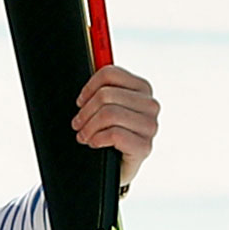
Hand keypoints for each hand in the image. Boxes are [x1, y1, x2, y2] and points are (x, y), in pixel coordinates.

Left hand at [73, 63, 158, 186]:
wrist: (115, 167)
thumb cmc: (109, 135)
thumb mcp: (105, 107)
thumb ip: (102, 87)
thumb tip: (91, 61)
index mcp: (141, 88)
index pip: (110, 73)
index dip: (88, 87)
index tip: (81, 101)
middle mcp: (150, 105)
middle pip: (106, 95)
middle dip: (85, 111)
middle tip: (78, 124)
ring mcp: (150, 126)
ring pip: (109, 114)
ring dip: (89, 127)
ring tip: (84, 135)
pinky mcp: (145, 147)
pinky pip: (114, 135)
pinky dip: (97, 139)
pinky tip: (95, 143)